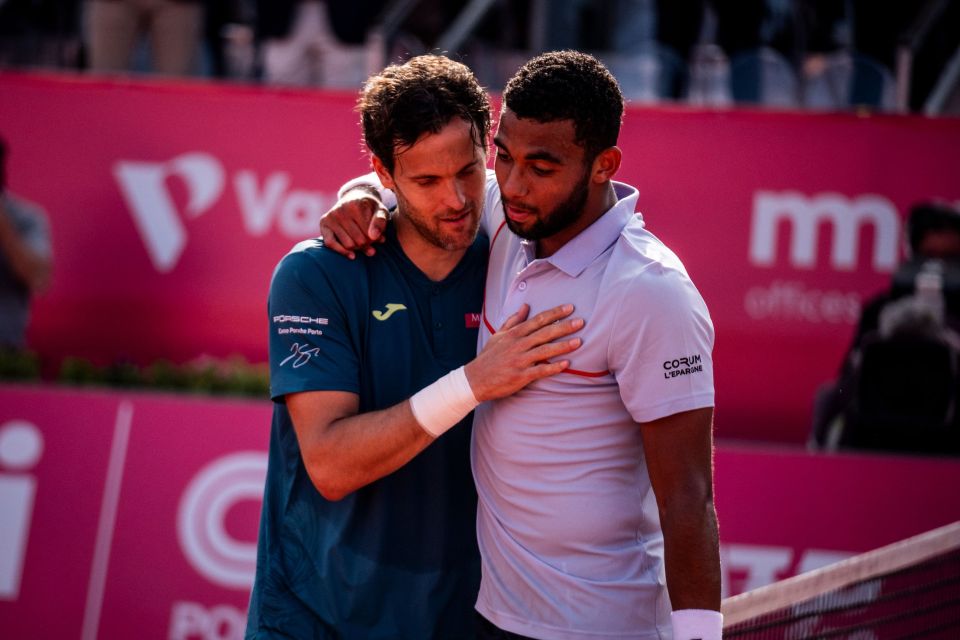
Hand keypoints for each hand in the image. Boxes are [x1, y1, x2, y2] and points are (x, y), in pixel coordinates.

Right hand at [319, 187, 389, 258]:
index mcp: (357, 205)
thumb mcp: (381, 211)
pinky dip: (342, 251)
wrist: (354, 198)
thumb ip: (380, 222)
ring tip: (362, 244)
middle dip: (367, 244)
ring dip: (357, 249)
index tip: (380, 238)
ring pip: (348, 245)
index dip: (376, 239)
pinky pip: (330, 243)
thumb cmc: (370, 209)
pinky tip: (352, 255)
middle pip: (359, 241)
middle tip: (371, 243)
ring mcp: (331, 216)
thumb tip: (374, 237)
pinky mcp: (324, 223)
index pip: (369, 234)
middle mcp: (341, 209)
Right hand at [465, 304, 583, 401]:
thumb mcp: (498, 336)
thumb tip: (525, 307)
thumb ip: (513, 321)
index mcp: (514, 334)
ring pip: (545, 350)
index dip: (555, 313)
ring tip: (579, 341)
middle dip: (564, 326)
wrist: (475, 379)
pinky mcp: (521, 376)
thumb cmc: (488, 357)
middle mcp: (518, 345)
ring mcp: (520, 360)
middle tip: (581, 322)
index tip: (569, 308)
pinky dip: (553, 367)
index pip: (538, 320)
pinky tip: (566, 364)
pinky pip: (540, 370)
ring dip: (563, 346)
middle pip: (545, 333)